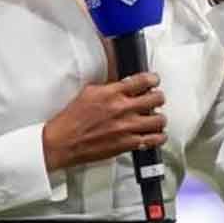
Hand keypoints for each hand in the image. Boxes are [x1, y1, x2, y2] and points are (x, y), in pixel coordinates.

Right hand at [42, 73, 166, 171]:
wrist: (64, 141)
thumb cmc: (72, 119)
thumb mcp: (89, 92)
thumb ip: (109, 87)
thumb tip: (123, 83)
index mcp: (112, 93)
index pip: (143, 80)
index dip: (153, 79)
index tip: (154, 81)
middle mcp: (122, 109)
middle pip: (157, 98)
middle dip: (158, 97)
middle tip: (155, 99)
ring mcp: (127, 127)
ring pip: (159, 119)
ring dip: (159, 118)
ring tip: (155, 118)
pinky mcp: (127, 144)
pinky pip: (153, 140)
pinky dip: (158, 137)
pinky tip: (155, 135)